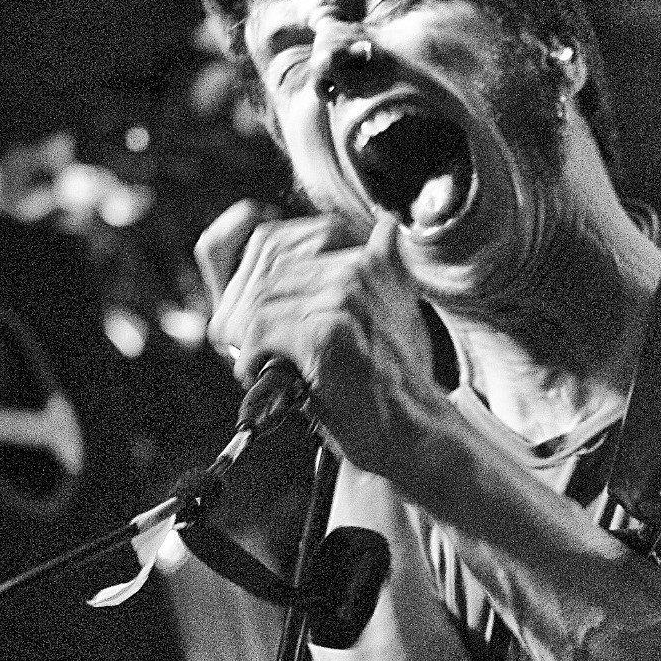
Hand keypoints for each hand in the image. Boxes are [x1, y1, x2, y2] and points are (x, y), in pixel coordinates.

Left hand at [199, 201, 435, 477]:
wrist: (413, 431)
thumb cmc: (393, 382)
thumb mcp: (393, 312)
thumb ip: (381, 270)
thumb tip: (381, 229)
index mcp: (371, 255)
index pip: (278, 241)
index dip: (255, 279)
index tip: (254, 316)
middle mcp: (361, 265)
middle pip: (268, 271)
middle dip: (249, 311)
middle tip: (254, 349)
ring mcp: (346, 294)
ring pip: (261, 299)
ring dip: (247, 337)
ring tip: (259, 365)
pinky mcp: (329, 329)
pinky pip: (260, 328)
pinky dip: (249, 357)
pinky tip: (260, 376)